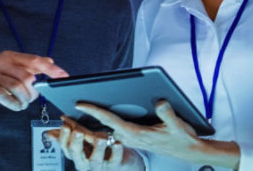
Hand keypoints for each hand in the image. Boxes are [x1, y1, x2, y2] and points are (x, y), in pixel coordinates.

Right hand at [0, 51, 68, 113]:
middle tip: (31, 99)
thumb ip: (29, 67)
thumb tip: (50, 61)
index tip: (64, 76)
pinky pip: (2, 95)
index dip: (51, 69)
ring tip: (22, 104)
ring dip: (23, 100)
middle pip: (26, 76)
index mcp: (8, 56)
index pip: (34, 60)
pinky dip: (13, 103)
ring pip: (15, 87)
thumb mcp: (11, 72)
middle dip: (33, 92)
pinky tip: (15, 106)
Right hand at [44, 116, 141, 170]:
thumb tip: (48, 133)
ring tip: (100, 138)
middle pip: (77, 155)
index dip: (64, 138)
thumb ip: (69, 135)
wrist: (122, 161)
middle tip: (78, 132)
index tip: (65, 126)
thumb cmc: (100, 150)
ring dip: (97, 149)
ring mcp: (100, 166)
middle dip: (76, 143)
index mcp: (77, 155)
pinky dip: (116, 152)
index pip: (66, 148)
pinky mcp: (114, 166)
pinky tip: (117, 143)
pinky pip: (114, 160)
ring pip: (95, 160)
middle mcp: (86, 163)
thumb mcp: (84, 141)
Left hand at [76, 100, 239, 168]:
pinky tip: (90, 121)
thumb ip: (167, 114)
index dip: (94, 111)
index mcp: (136, 134)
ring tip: (70, 116)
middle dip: (83, 121)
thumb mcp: (178, 125)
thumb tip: (160, 102)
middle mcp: (129, 137)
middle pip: (102, 127)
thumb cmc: (182, 138)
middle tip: (63, 113)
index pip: (110, 121)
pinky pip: (111, 132)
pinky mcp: (132, 138)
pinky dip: (99, 127)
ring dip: (88, 125)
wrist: (188, 151)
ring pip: (104, 131)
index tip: (79, 103)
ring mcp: (129, 139)